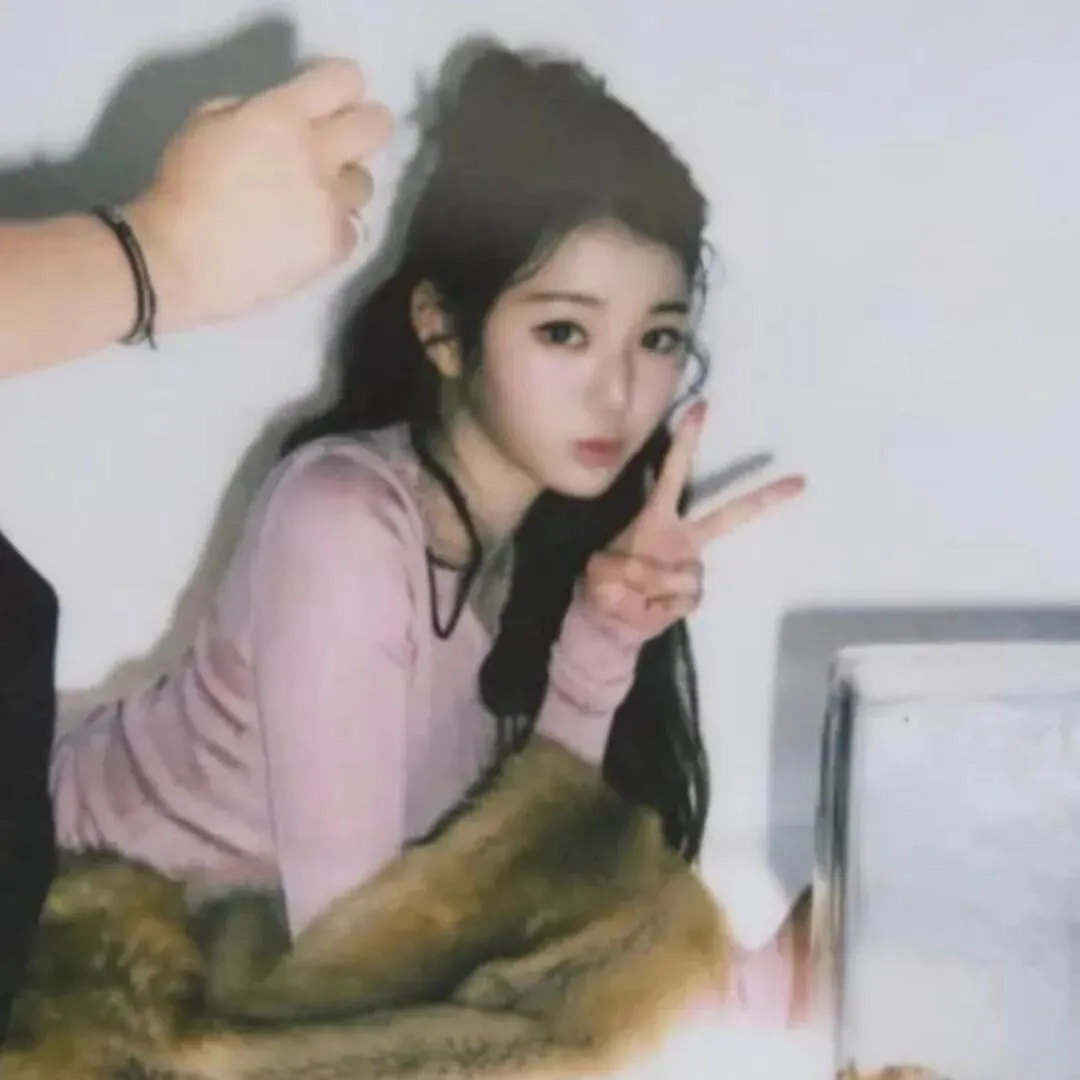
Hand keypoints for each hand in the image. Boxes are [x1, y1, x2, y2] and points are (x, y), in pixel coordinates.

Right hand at [125, 58, 393, 332]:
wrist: (181, 260)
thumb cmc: (183, 187)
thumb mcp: (208, 123)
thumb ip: (257, 112)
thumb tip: (289, 120)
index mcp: (282, 115)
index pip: (344, 80)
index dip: (342, 89)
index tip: (332, 103)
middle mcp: (317, 154)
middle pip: (378, 126)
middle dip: (366, 129)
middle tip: (345, 146)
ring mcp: (330, 203)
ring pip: (364, 183)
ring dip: (341, 188)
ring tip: (308, 203)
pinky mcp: (335, 245)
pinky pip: (351, 229)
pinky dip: (332, 231)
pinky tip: (302, 238)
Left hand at [582, 401, 805, 640]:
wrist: (611, 620)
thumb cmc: (605, 584)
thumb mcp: (600, 570)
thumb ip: (624, 568)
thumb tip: (660, 574)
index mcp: (657, 517)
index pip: (673, 474)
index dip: (685, 443)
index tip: (700, 408)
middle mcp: (682, 536)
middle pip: (727, 514)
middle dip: (761, 498)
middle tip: (797, 482)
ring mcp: (691, 565)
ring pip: (688, 573)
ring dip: (656, 584)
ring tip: (636, 591)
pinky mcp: (693, 595)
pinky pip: (685, 598)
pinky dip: (663, 606)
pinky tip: (651, 606)